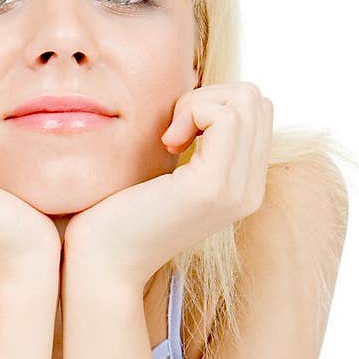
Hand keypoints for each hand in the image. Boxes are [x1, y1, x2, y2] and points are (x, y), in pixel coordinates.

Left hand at [63, 82, 272, 290]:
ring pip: (245, 102)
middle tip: (173, 130)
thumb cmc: (122, 214)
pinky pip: (224, 117)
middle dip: (210, 97)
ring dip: (198, 104)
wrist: (102, 262)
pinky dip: (191, 112)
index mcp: (244, 187)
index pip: (257, 112)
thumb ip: (199, 143)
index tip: (177, 132)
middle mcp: (249, 192)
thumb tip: (204, 97)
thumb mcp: (171, 172)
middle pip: (256, 101)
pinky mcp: (212, 187)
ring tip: (170, 137)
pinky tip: (167, 142)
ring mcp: (236, 191)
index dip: (214, 104)